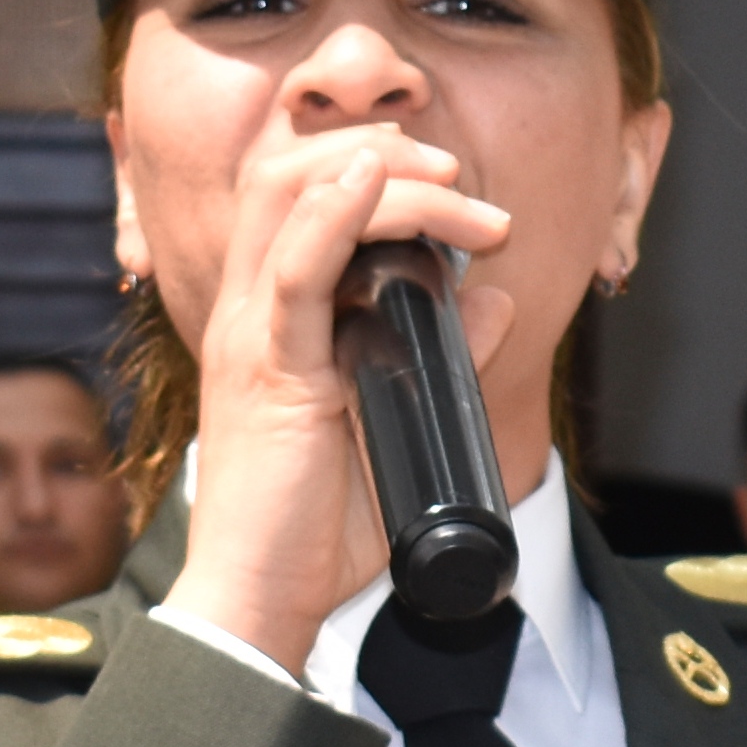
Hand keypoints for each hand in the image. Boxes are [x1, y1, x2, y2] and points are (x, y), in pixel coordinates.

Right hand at [160, 127, 515, 674]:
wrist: (263, 596)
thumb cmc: (316, 527)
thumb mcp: (398, 424)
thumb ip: (443, 359)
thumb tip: (494, 301)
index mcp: (274, 314)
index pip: (300, 193)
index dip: (371, 160)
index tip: (453, 186)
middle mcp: (252, 309)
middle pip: (290, 170)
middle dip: (382, 149)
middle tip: (457, 174)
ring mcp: (252, 333)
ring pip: (291, 196)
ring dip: (378, 170)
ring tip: (446, 180)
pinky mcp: (268, 370)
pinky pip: (292, 270)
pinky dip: (333, 212)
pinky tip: (373, 181)